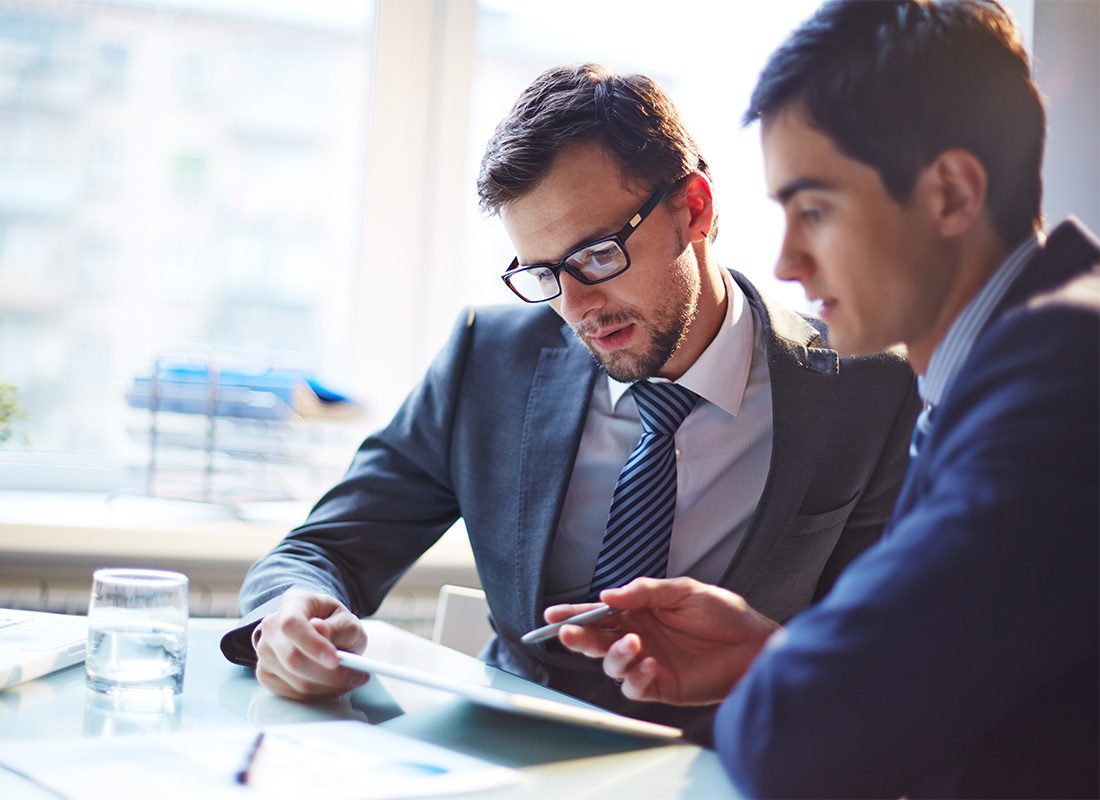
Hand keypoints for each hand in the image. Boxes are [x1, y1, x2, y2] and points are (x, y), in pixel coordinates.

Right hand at [253, 589, 368, 699]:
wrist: (323, 634)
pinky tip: (334, 685)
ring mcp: (265, 652)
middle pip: (292, 658)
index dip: (312, 644)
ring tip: (350, 679)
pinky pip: (294, 694)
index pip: (292, 624)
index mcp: (293, 603)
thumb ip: (337, 627)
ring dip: (329, 687)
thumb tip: (320, 631)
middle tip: (358, 676)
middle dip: (328, 675)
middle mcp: (271, 626)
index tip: (335, 660)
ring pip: (295, 681)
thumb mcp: (347, 621)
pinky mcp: (266, 675)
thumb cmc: (335, 625)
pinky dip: (320, 694)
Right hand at [546, 577, 779, 705]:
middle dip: (579, 638)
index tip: (552, 613)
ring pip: (611, 665)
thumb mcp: (684, 590)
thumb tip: (609, 594)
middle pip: (597, 641)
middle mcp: (638, 638)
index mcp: (638, 612)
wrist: (753, 644)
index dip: (574, 613)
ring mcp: (647, 662)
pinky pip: (635, 687)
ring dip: (614, 655)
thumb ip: (645, 591)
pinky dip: (636, 677)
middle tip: (569, 633)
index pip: (599, 613)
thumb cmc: (723, 613)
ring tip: (634, 644)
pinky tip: (650, 664)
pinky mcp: (661, 686)